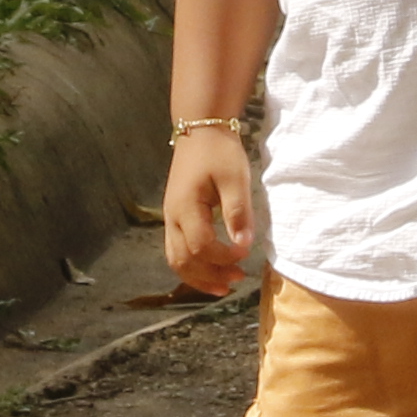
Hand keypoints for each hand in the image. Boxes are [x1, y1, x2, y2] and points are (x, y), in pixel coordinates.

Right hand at [161, 136, 262, 293]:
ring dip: (199, 277)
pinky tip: (211, 271)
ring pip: (176, 260)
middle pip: (184, 260)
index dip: (224, 256)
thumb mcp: (235, 178)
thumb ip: (238, 212)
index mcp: (186, 207)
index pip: (201, 245)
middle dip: (211, 275)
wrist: (200, 130)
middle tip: (239, 278)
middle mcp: (172, 217)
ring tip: (224, 286)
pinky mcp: (174, 218)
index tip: (247, 253)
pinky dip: (193, 267)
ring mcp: (170, 218)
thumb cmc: (219, 152)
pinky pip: (177, 251)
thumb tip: (244, 243)